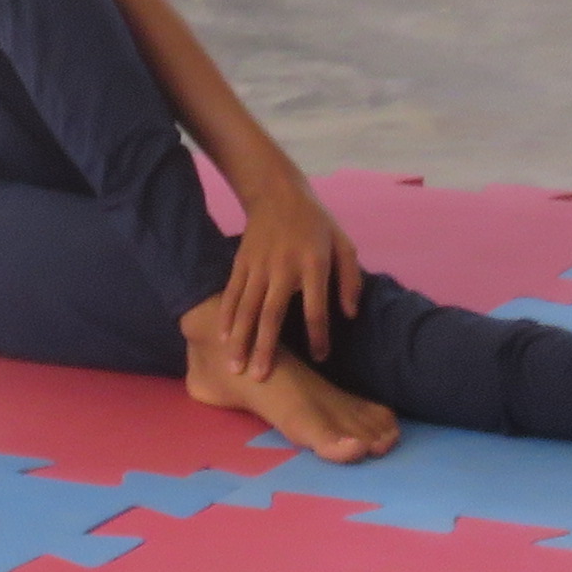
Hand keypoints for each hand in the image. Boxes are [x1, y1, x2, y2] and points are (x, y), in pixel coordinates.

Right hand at [220, 177, 366, 376]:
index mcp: (314, 265)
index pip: (316, 308)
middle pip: (272, 314)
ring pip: (246, 308)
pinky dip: (225, 316)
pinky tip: (221, 337)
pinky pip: (231, 293)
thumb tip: (349, 314)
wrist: (279, 194)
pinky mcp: (241, 262)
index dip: (319, 335)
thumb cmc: (317, 224)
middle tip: (259, 377)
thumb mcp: (344, 245)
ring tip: (234, 366)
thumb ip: (350, 279)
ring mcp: (258, 266)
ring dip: (239, 339)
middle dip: (264, 348)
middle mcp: (284, 268)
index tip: (320, 358)